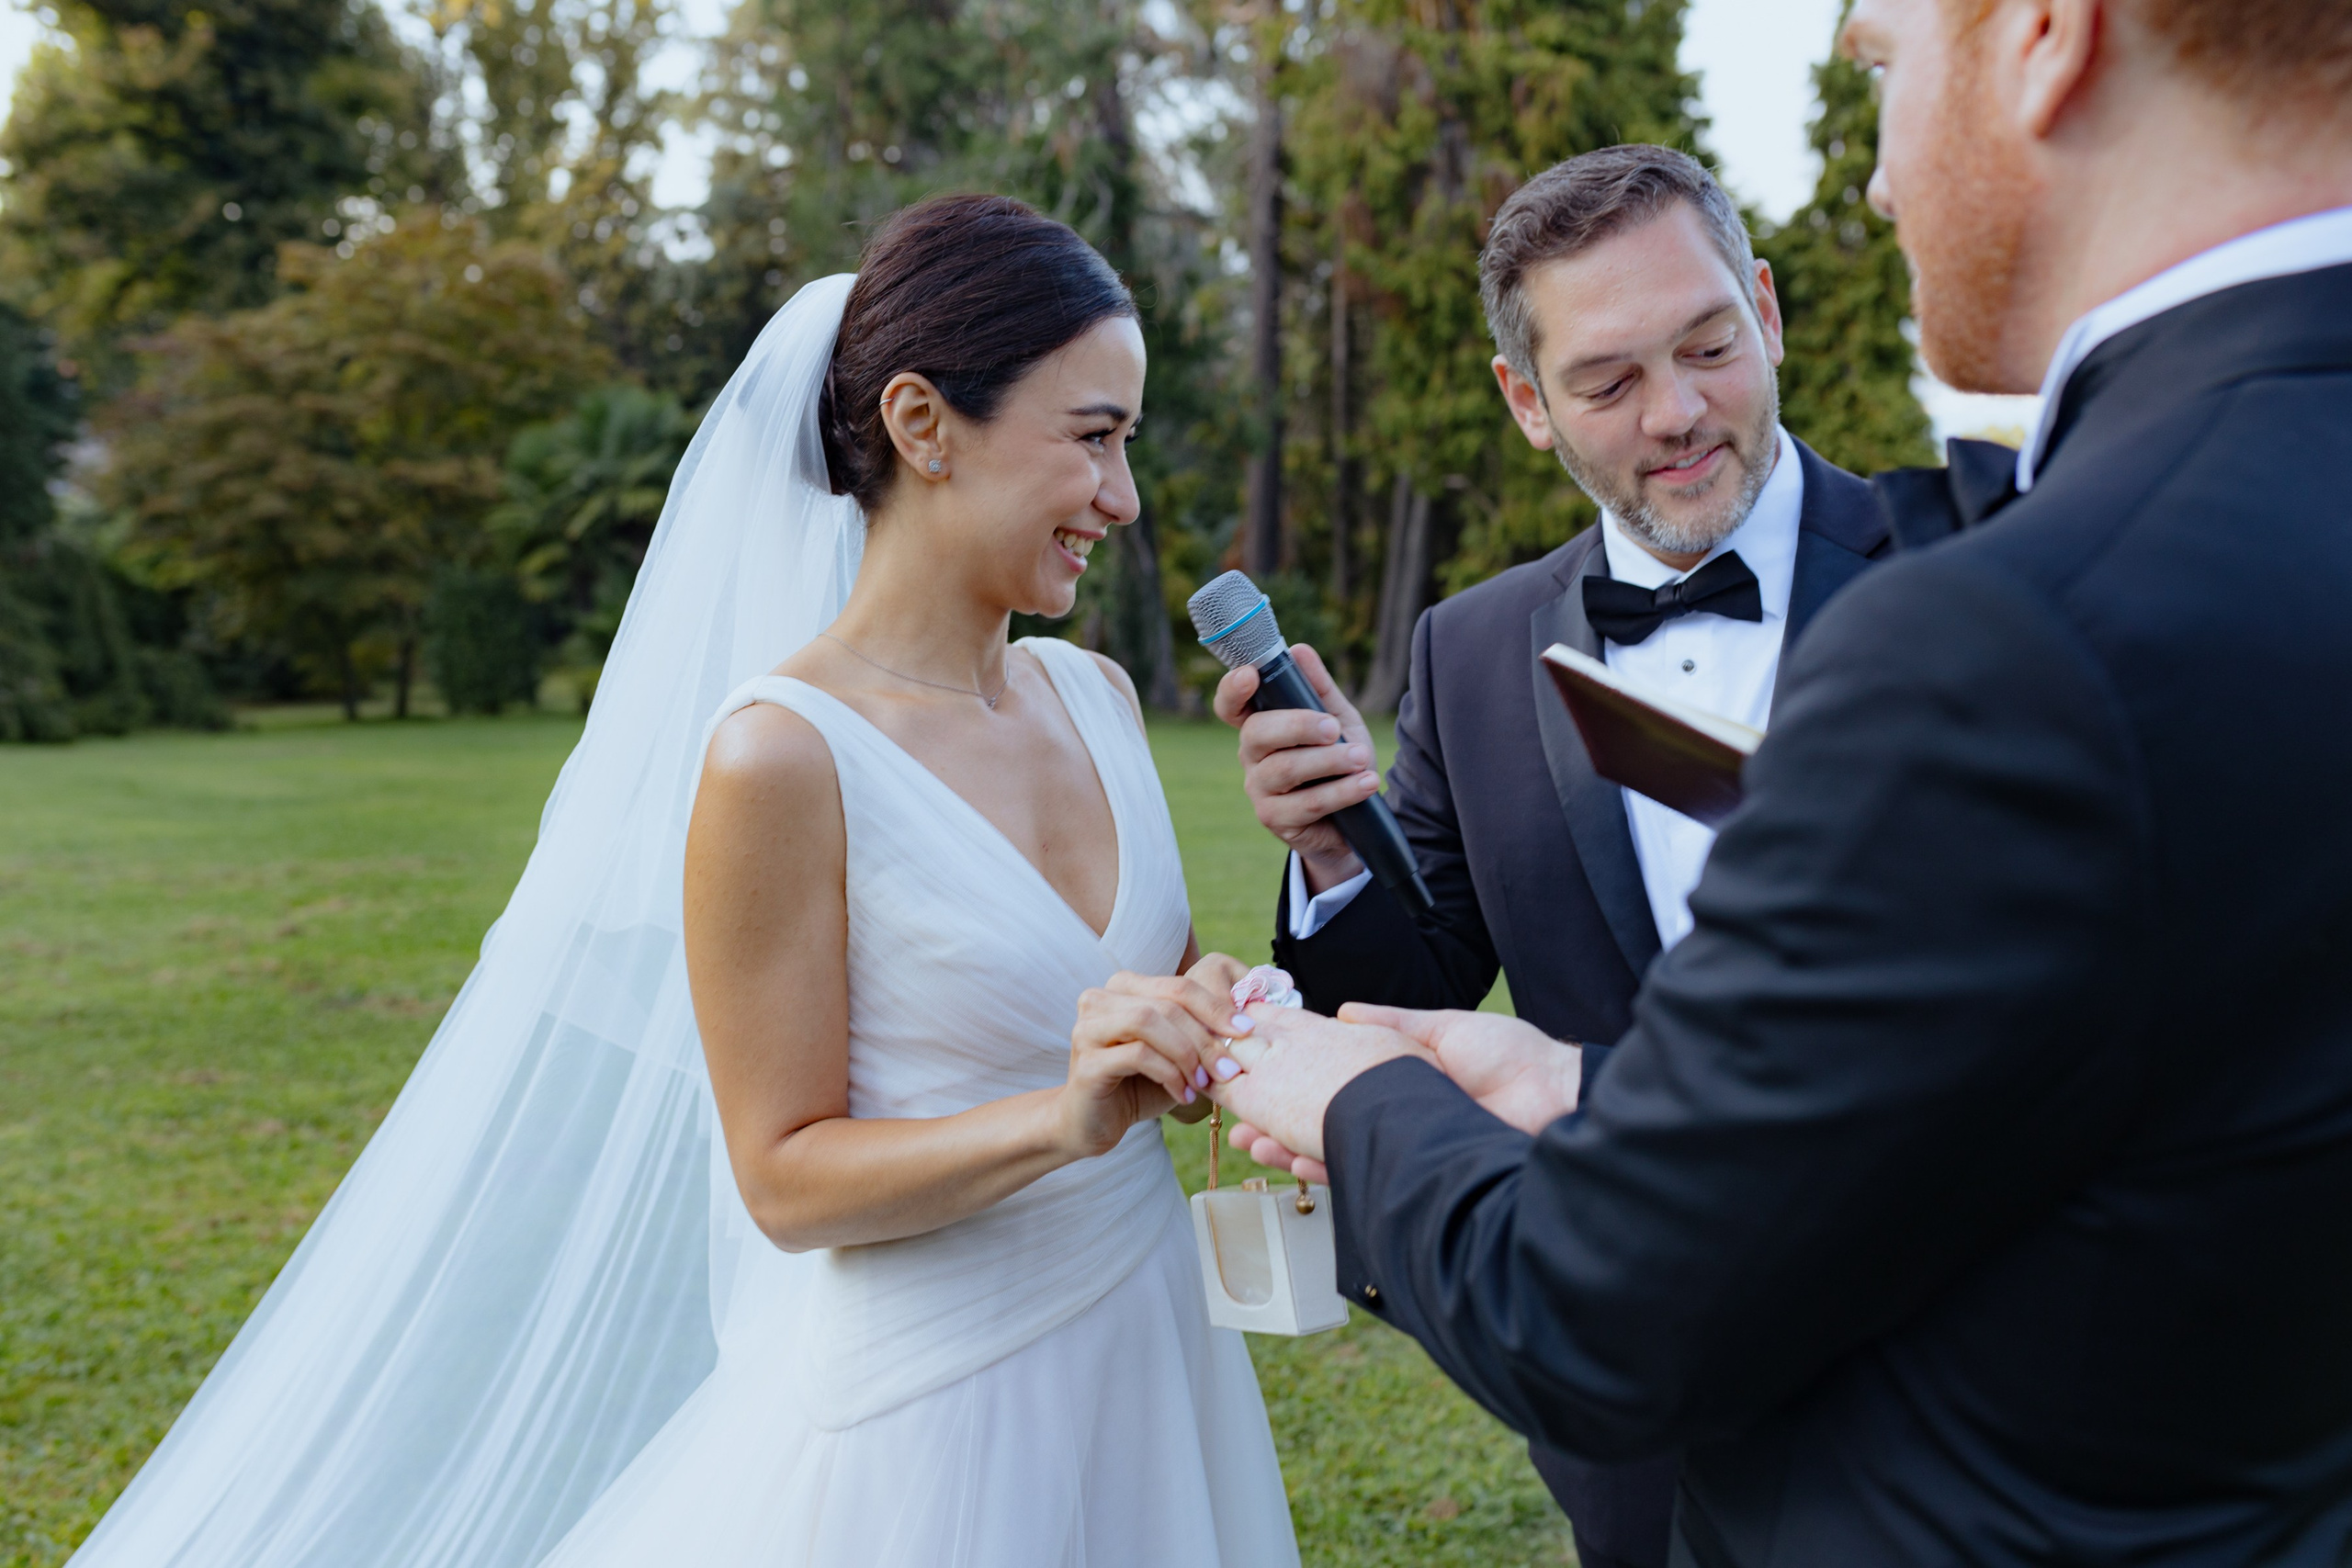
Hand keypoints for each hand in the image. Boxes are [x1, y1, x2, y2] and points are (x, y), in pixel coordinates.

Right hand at [1063, 961, 1257, 1157]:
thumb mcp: (1174, 1054)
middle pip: (1167, 1003)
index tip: (1247, 1030)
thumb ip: (1196, 1033)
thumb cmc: (1139, 1086)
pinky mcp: (1086, 1062)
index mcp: (1122, 988)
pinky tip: (1184, 1095)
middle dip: (1205, 1036)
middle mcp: (1099, 1000)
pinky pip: (1138, 1055)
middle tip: (1230, 1067)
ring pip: (1149, 1021)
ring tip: (1204, 1082)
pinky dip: (1169, 1074)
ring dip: (1187, 1053)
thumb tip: (1245, 1024)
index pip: (1179, 985)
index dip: (1216, 1006)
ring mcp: (1088, 1028)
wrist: (1092, 1125)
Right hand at [1214, 645, 1380, 893]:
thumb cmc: (1338, 761)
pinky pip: (1306, 803)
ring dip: (1328, 761)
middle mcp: (1251, 755)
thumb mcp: (1337, 719)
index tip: (1250, 675)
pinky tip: (1366, 783)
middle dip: (1298, 726)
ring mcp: (1259, 789)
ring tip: (1361, 758)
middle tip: (1333, 728)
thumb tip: (1299, 649)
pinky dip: (1341, 792)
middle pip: (1257, 733)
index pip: (1230, 705)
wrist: (1355, 817)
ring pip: (1285, 769)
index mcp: (1260, 724)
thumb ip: (1319, 688)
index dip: (1232, 689)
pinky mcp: (1275, 819)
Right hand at [1226, 1007, 1579, 1177]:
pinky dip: (1326, 1169)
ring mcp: (1403, 1142)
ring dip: (1289, 1148)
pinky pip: (1360, 1173)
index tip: (1253, 1073)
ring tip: (1252, 1141)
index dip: (1291, 1079)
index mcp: (1399, 1077)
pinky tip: (1294, 1162)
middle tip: (1236, 1121)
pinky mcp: (1416, 1170)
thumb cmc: (1510, 1056)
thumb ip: (1391, 1025)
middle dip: (1275, 1122)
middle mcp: (1395, 1113)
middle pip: (1322, 1120)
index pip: (1332, 1080)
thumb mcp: (1444, 1030)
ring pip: (1333, 1149)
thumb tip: (1344, 1014)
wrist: (1555, 1097)